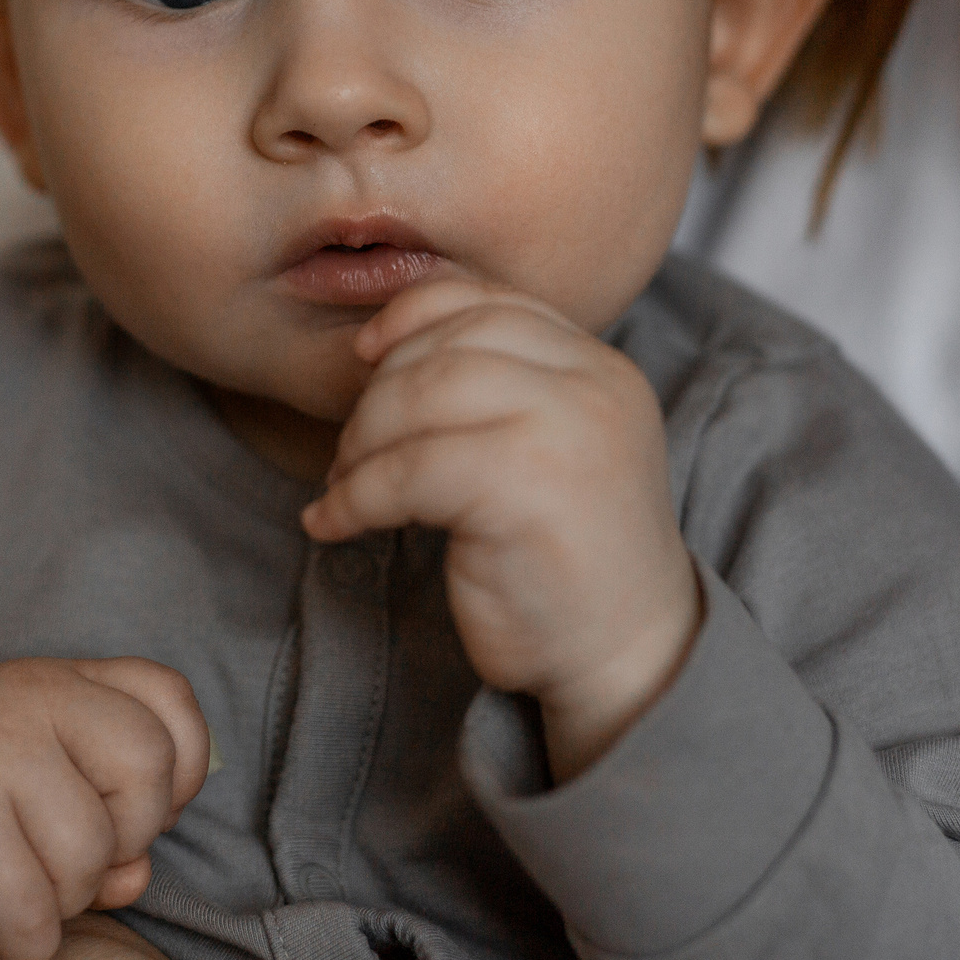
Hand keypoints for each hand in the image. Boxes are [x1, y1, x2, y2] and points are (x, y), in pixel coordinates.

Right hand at [0, 658, 211, 959]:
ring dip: (63, 899)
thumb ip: (106, 810)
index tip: (134, 810)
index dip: (179, 772)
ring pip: (89, 855)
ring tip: (14, 884)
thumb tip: (136, 873)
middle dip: (125, 837)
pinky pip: (34, 914)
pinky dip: (23, 944)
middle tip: (67, 855)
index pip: (168, 701)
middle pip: (146, 773)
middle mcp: (27, 702)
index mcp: (58, 682)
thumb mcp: (40, 779)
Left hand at [302, 278, 702, 781]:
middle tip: (350, 452)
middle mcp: (592, 385)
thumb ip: (499, 388)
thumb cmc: (565, 557)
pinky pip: (407, 471)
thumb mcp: (547, 446)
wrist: (625, 656)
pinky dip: (354, 496)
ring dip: (362, 442)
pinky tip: (334, 524)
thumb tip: (385, 341)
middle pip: (448, 345)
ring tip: (346, 487)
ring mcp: (565, 431)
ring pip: (422, 396)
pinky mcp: (525, 489)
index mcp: (601, 366)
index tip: (367, 353)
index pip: (491, 303)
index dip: (414, 316)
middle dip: (378, 393)